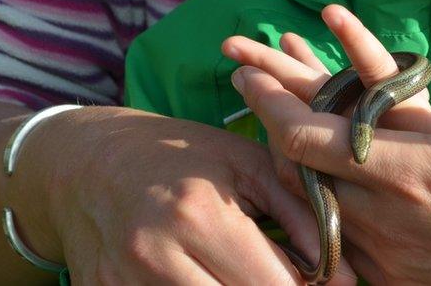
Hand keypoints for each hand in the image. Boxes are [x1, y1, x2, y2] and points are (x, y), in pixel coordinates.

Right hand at [13, 106, 355, 283]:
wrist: (86, 163)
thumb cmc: (181, 156)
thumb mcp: (247, 166)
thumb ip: (301, 214)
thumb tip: (345, 275)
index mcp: (201, 214)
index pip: (275, 285)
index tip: (331, 284)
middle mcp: (158, 255)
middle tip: (295, 282)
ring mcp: (124, 283)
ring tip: (253, 275)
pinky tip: (216, 279)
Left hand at [225, 1, 430, 283]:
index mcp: (409, 171)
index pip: (308, 137)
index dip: (269, 102)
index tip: (244, 71)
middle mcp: (386, 217)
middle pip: (297, 171)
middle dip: (270, 125)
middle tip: (255, 85)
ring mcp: (390, 254)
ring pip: (313, 207)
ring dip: (292, 165)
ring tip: (281, 129)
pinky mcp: (403, 278)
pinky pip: (340, 243)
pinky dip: (321, 208)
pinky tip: (326, 191)